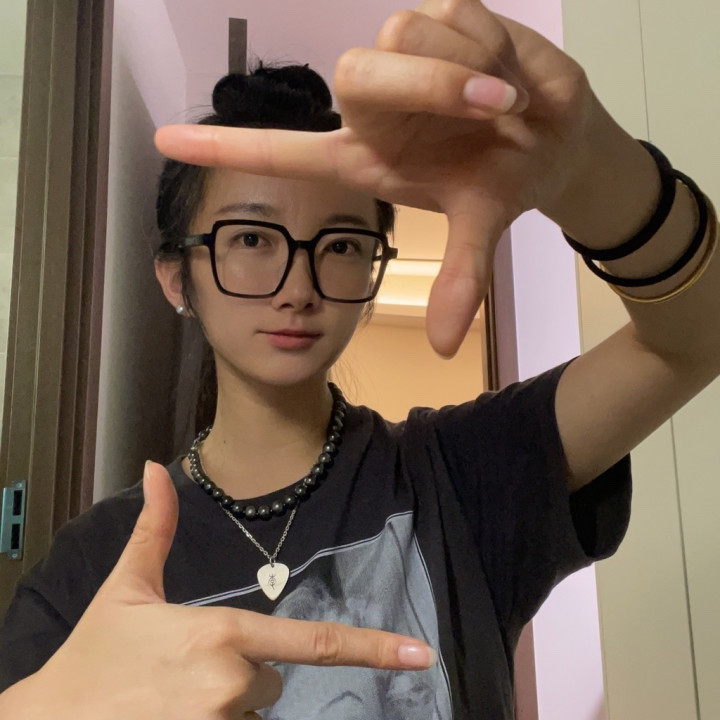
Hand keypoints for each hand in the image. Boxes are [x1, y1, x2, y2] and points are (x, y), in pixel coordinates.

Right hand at [21, 462, 434, 719]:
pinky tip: (176, 712)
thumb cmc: (92, 658)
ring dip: (225, 705)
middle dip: (242, 673)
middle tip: (183, 672)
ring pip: (250, 712)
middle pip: (268, 679)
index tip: (420, 654)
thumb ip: (155, 528)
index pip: (312, 643)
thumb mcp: (126, 589)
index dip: (373, 648)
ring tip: (173, 698)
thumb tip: (160, 468)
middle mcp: (231, 686)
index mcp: (221, 636)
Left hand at [155, 0, 605, 355]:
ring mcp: (401, 57)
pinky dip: (490, 44)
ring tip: (507, 100)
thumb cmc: (503, 180)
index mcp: (368, 156)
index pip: (283, 151)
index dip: (225, 149)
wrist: (556, 139)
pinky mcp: (437, 16)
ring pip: (404, 34)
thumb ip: (459, 280)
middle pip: (355, 72)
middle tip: (496, 107)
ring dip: (471, 69)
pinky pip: (450, 13)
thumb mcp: (481, 229)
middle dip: (430, 86)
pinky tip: (509, 72)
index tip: (164, 142)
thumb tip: (445, 350)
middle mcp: (373, 106)